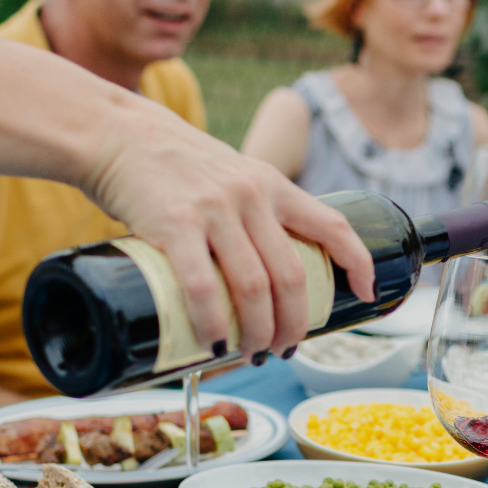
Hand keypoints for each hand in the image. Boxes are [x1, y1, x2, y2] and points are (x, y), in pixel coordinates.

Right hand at [85, 105, 374, 357]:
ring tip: (252, 353)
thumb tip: (266, 275)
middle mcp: (252, 195)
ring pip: (254, 286)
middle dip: (294, 323)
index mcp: (274, 185)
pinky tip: (214, 344)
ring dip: (258, 331)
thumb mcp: (232, 176)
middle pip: (292, 275)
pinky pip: (201, 285)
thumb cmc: (176, 166)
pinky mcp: (174, 224)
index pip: (333, 224)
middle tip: (283, 348)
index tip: (367, 292)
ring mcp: (214, 210)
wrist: (120, 134)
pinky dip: (213, 323)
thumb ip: (253, 213)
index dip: (358, 262)